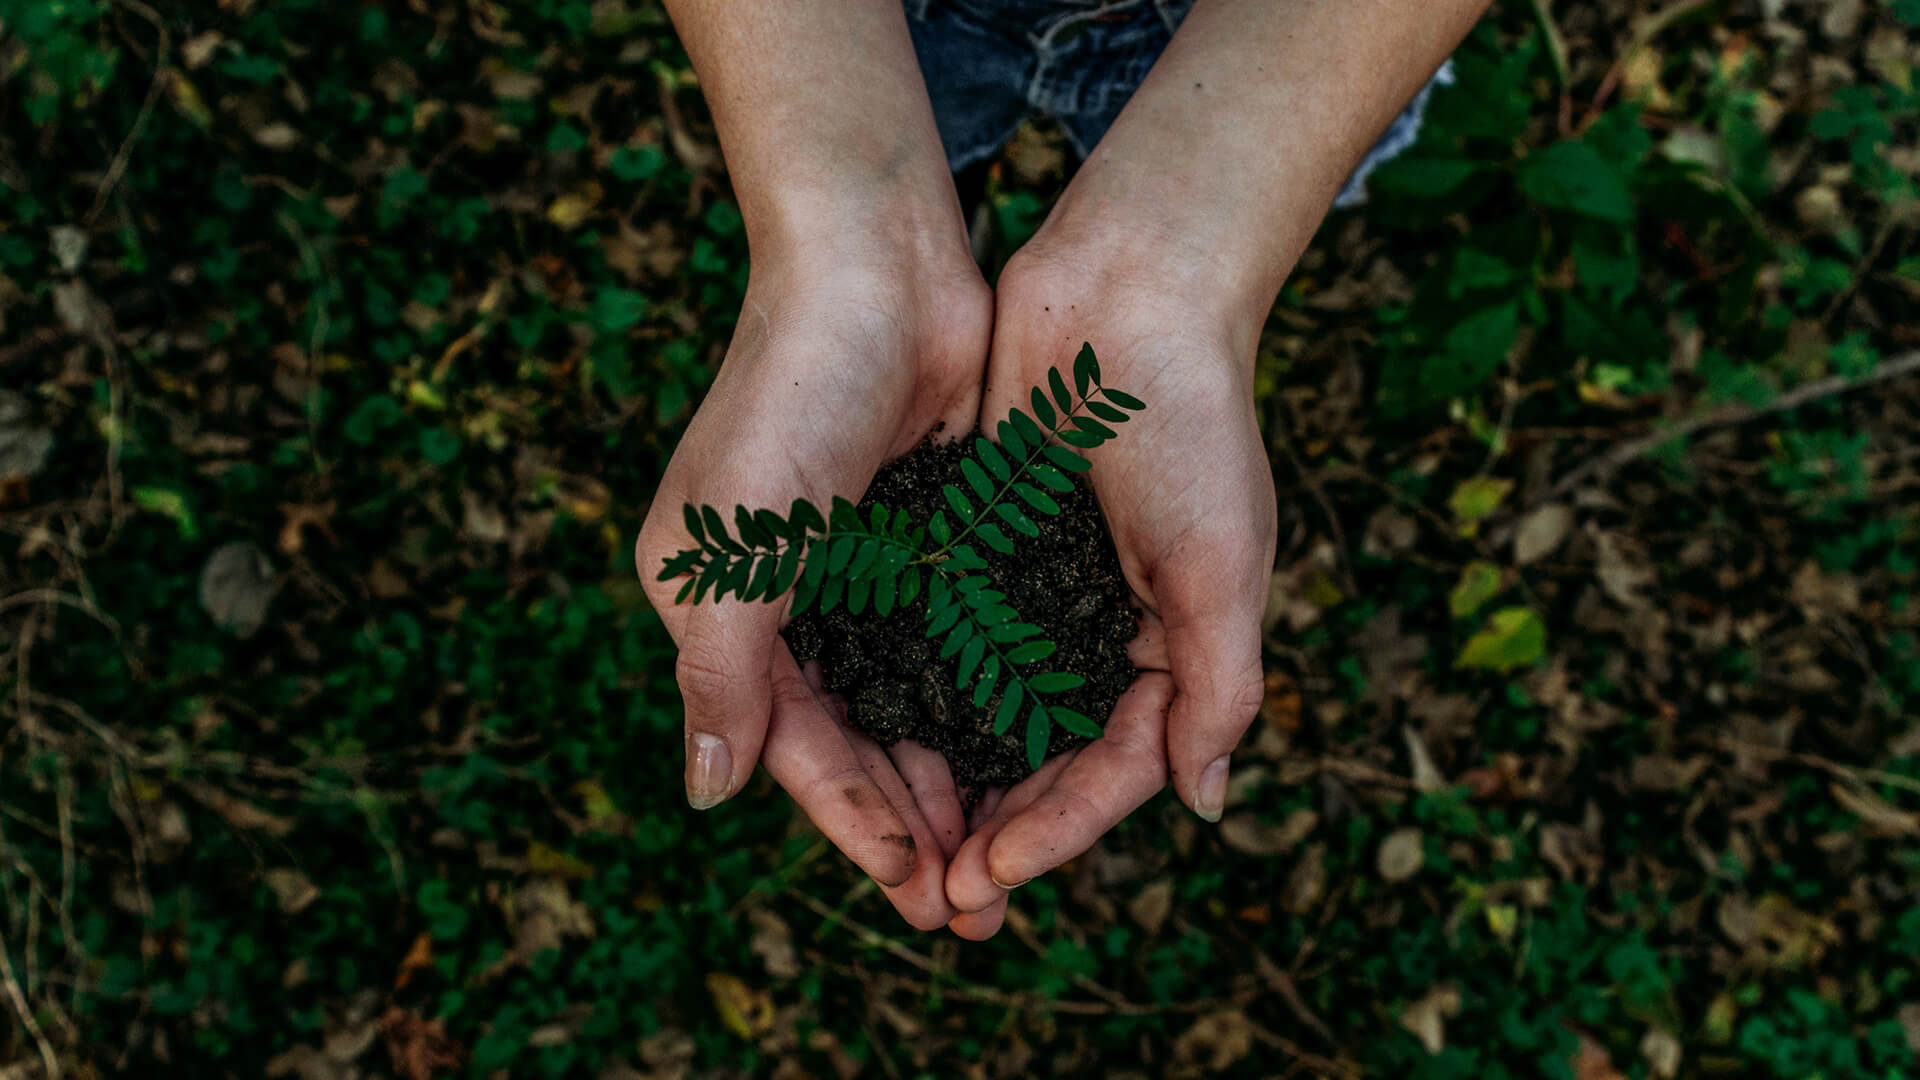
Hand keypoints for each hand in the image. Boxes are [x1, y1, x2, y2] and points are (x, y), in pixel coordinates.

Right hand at [636, 236, 990, 929]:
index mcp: (723, 609)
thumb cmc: (790, 393)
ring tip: (1007, 855)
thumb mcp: (735, 543)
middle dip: (910, 823)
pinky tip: (1029, 754)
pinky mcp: (928, 540)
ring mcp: (862, 572)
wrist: (877, 264)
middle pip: (855, 741)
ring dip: (954, 779)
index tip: (916, 887)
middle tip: (974, 906)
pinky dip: (985, 703)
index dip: (852, 821)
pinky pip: (956, 646)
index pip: (791, 744)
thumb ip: (721, 672)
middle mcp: (788, 601)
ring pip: (911, 705)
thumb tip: (706, 794)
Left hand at [944, 229, 1277, 924]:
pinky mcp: (980, 544)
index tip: (993, 872)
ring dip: (949, 781)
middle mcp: (1100, 630)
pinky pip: (944, 638)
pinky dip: (916, 691)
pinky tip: (870, 737)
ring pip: (986, 712)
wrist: (1127, 290)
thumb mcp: (1222, 563)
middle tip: (938, 898)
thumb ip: (1218, 685)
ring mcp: (1036, 590)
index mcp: (1170, 646)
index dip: (1058, 830)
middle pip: (1044, 759)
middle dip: (997, 830)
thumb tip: (1204, 804)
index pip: (1114, 768)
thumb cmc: (1191, 423)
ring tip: (900, 847)